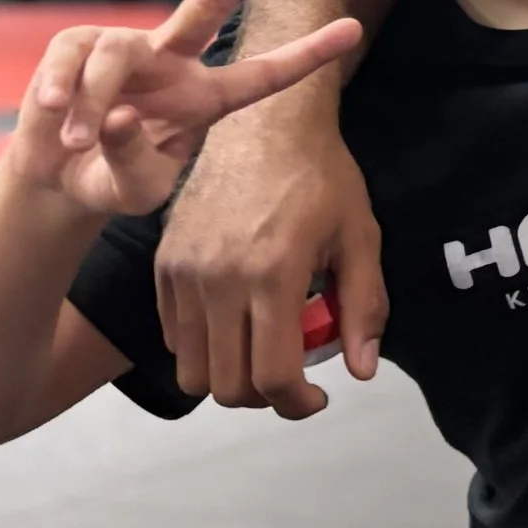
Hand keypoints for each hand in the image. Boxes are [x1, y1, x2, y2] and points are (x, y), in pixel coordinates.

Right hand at [42, 0, 359, 170]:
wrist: (55, 178)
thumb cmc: (108, 180)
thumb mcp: (132, 192)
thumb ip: (132, 163)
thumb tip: (121, 116)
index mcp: (204, 99)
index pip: (263, 76)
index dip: (306, 54)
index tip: (353, 28)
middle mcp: (172, 62)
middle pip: (210, 1)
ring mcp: (126, 49)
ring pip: (115, 54)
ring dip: (94, 100)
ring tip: (79, 140)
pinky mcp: (75, 45)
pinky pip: (72, 58)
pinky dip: (60, 88)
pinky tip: (54, 113)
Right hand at [154, 62, 385, 420]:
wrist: (264, 123)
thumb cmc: (321, 177)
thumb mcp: (361, 236)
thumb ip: (364, 306)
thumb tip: (363, 371)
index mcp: (273, 275)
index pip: (271, 376)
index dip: (297, 405)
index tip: (317, 398)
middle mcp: (219, 281)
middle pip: (227, 386)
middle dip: (264, 398)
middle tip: (291, 377)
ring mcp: (184, 273)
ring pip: (192, 370)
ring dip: (229, 378)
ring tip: (261, 354)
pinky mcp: (163, 264)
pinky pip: (173, 336)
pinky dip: (202, 348)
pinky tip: (234, 325)